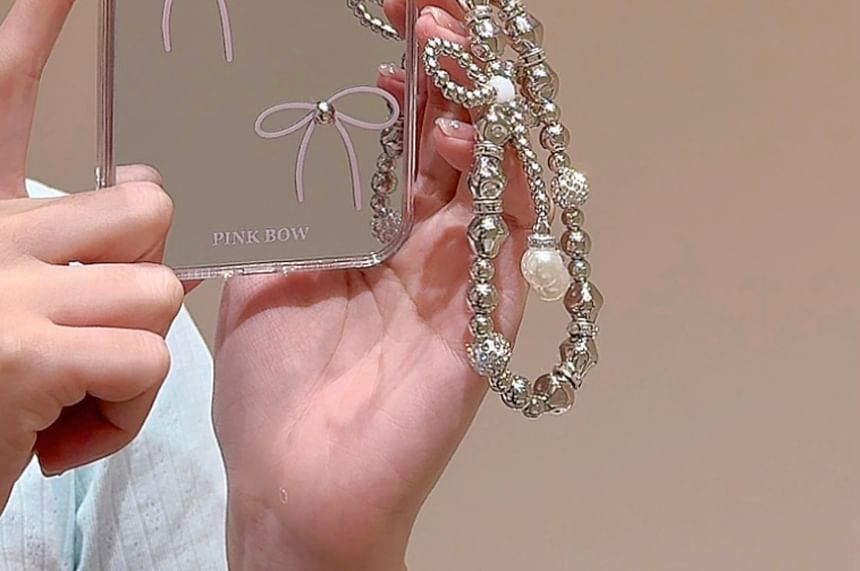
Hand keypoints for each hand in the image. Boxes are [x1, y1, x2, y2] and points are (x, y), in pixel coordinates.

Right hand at [0, 0, 182, 511]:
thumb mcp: (16, 309)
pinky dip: (127, 411)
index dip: (34, 30)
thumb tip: (164, 242)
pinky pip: (150, 358)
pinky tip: (67, 434)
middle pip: (147, 207)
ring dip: (139, 353)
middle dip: (149, 275)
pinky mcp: (23, 352)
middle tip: (98, 327)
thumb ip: (76, 262)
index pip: (7, 95)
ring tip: (79, 388)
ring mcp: (1, 289)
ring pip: (161, 285)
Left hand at [214, 2, 536, 568]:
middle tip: (431, 16)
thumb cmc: (274, 394)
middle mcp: (425, 250)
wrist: (297, 484)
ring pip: (494, 177)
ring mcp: (461, 280)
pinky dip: (499, 180)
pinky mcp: (486, 318)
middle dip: (449, 77)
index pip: (403, 144)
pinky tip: (464, 138)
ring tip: (447, 53)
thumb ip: (272, 219)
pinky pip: (512, 236)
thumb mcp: (261, 283)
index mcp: (373, 239)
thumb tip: (228, 150)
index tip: (382, 29)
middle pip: (455, 145)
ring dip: (478, 109)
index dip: (402, 85)